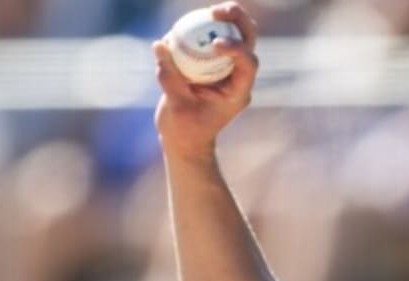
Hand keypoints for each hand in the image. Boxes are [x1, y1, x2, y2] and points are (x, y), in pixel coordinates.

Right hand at [152, 3, 259, 161]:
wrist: (185, 139)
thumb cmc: (185, 130)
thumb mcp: (176, 106)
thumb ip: (169, 76)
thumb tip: (160, 44)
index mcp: (238, 91)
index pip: (248, 64)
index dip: (237, 49)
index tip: (215, 44)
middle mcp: (236, 77)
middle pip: (247, 41)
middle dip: (238, 20)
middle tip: (218, 10)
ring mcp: (225, 69)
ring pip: (234, 35)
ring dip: (223, 19)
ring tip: (208, 11)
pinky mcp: (210, 64)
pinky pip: (209, 39)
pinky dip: (201, 29)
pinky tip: (185, 25)